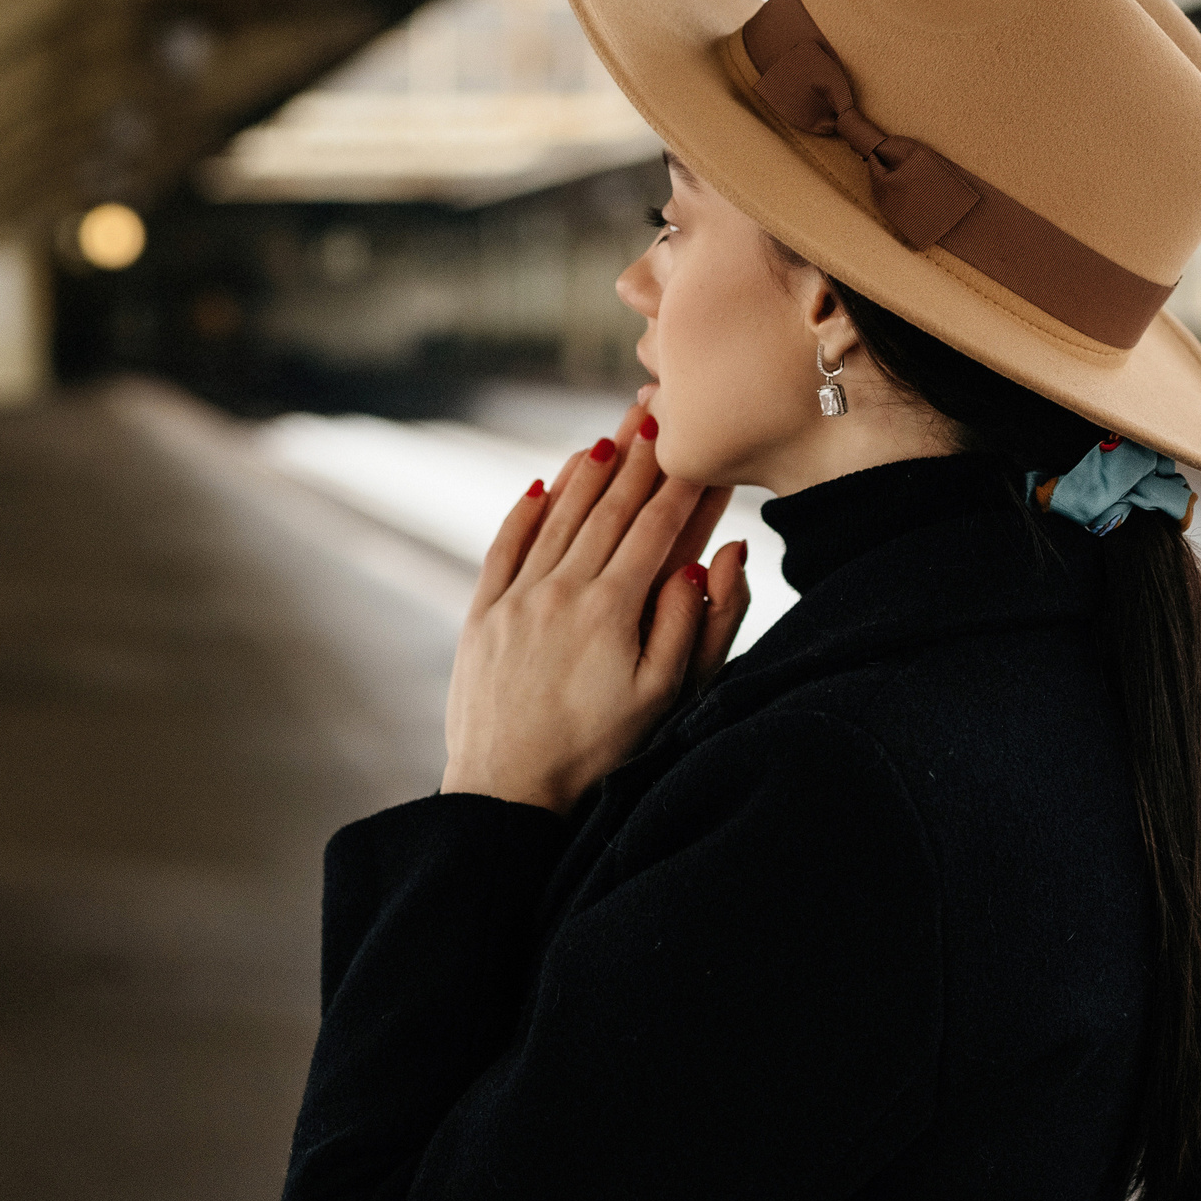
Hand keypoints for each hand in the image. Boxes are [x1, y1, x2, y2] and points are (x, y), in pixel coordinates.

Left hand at [440, 402, 752, 813]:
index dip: (684, 481)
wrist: (506, 792)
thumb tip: (718, 558)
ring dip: (588, 470)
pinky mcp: (482, 614)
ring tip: (614, 432)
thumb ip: (696, 625)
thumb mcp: (664, 698)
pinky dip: (526, 511)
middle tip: (659, 408)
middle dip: (640, 456)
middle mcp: (562, 590)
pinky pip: (505, 546)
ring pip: (559, 516)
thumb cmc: (598, 753)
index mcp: (614, 608)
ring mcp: (517, 598)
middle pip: (610, 508)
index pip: (659, 527)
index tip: (702, 443)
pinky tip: (544, 484)